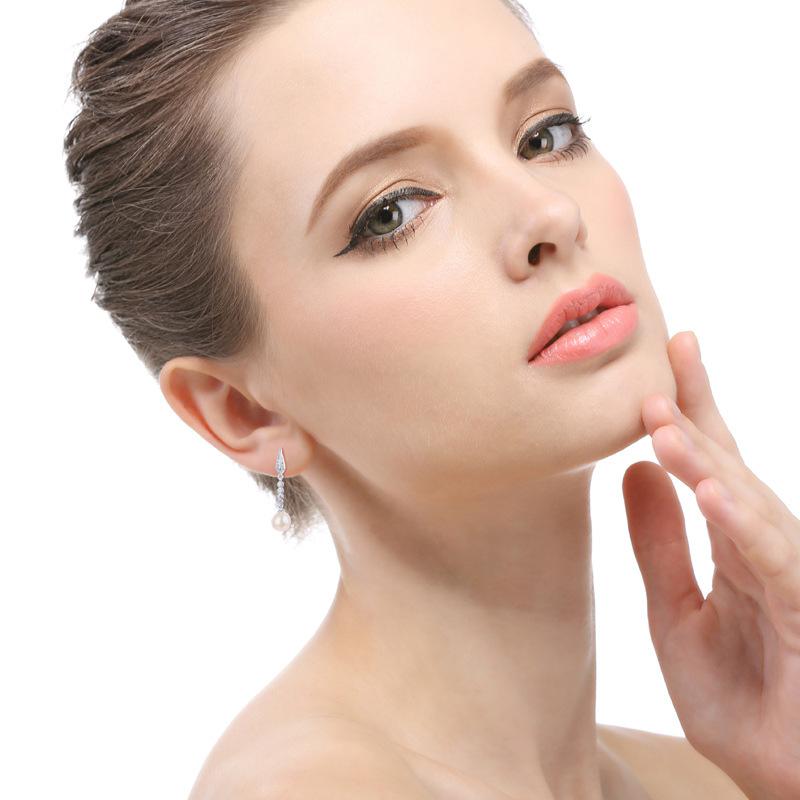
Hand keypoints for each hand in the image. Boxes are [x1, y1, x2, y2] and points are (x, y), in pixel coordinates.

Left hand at [621, 331, 799, 799]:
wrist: (779, 776)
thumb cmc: (738, 698)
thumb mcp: (675, 614)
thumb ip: (658, 544)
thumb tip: (634, 471)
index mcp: (729, 544)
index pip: (709, 463)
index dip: (690, 409)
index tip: (666, 357)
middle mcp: (762, 548)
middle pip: (732, 465)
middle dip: (700, 408)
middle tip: (672, 349)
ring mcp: (787, 577)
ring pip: (749, 504)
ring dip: (707, 459)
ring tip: (663, 417)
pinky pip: (773, 563)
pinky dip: (743, 526)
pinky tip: (712, 493)